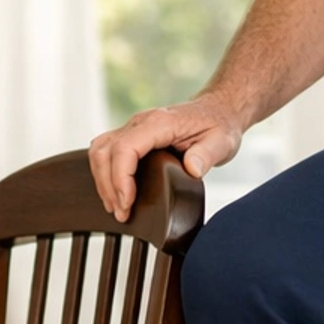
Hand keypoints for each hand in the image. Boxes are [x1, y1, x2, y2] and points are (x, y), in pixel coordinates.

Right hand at [87, 97, 242, 223]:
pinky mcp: (132, 135)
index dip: (121, 177)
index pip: (125, 148)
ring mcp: (134, 127)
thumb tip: (193, 169)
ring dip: (102, 180)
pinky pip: (107, 150)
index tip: (127, 201)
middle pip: (105, 151)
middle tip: (122, 212)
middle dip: (108, 185)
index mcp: (160, 123)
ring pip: (100, 150)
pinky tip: (113, 191)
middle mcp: (141, 122)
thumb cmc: (218, 125)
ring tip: (116, 207)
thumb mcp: (222, 141)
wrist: (217, 110)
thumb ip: (208, 154)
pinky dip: (104, 172)